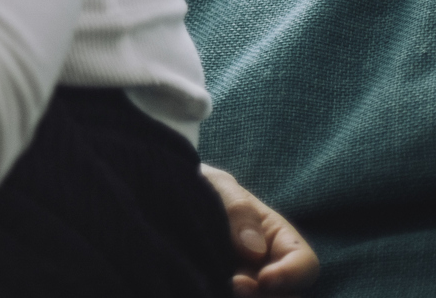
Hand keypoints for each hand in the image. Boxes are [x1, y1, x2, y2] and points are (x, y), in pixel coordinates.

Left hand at [203, 164, 318, 294]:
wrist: (168, 194)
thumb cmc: (203, 186)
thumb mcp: (219, 186)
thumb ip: (239, 210)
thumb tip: (254, 251)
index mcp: (278, 238)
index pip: (305, 264)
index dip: (292, 275)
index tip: (265, 279)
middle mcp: (267, 265)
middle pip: (287, 294)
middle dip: (267, 295)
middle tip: (235, 286)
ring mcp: (246, 280)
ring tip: (221, 287)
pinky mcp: (221, 288)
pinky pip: (228, 296)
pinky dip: (221, 294)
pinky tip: (208, 289)